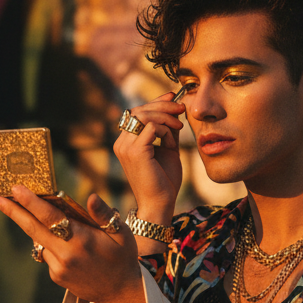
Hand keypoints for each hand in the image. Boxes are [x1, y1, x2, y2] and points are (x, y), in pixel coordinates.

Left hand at [0, 186, 147, 302]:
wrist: (121, 292)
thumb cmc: (123, 258)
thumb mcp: (122, 233)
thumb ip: (103, 215)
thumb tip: (90, 196)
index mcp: (82, 241)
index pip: (51, 217)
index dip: (31, 202)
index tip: (15, 189)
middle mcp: (66, 255)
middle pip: (33, 229)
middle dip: (14, 212)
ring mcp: (59, 268)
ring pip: (40, 241)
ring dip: (37, 227)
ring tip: (40, 217)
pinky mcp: (57, 277)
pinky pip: (47, 254)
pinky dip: (51, 244)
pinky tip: (66, 245)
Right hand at [114, 90, 184, 222]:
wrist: (160, 204)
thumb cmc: (164, 181)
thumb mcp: (168, 150)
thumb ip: (168, 131)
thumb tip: (175, 109)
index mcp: (126, 142)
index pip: (137, 113)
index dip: (155, 102)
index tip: (173, 98)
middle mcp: (121, 143)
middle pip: (139, 110)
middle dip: (162, 105)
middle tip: (181, 108)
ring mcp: (125, 147)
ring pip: (144, 115)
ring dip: (165, 116)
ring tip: (180, 125)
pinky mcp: (135, 151)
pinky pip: (150, 126)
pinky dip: (164, 129)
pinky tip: (173, 138)